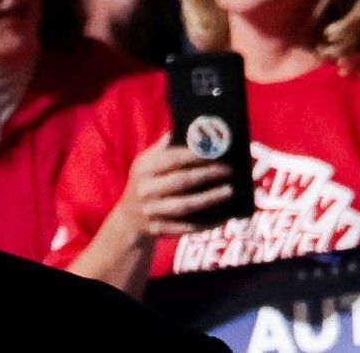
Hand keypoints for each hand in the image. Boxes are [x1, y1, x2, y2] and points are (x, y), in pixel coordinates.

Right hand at [107, 138, 236, 239]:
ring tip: (230, 190)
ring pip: (185, 206)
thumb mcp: (144, 164)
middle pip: (181, 181)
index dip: (195, 154)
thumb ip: (162, 148)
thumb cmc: (144, 183)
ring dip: (210, 198)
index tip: (215, 150)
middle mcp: (146, 190)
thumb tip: (186, 129)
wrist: (129, 220)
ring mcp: (153, 212)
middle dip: (207, 175)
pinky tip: (224, 216)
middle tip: (229, 169)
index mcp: (144, 169)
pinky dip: (207, 223)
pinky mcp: (161, 230)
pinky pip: (188, 227)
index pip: (172, 159)